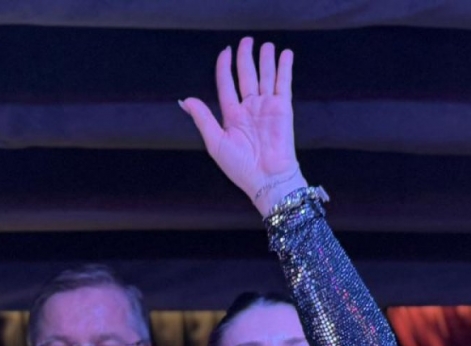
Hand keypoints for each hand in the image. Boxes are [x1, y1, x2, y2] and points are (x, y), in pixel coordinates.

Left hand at [180, 37, 306, 215]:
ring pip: (265, 76)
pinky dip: (284, 68)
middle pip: (246, 76)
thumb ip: (202, 118)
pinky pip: (283, 83)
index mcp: (232, 116)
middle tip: (246, 41)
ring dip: (265, 60)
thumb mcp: (215, 142)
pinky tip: (285, 54)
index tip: (225, 51)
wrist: (266, 179)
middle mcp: (250, 108)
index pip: (227, 85)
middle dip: (245, 57)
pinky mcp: (283, 109)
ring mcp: (267, 107)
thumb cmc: (240, 167)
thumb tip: (185, 100)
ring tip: (265, 44)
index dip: (225, 68)